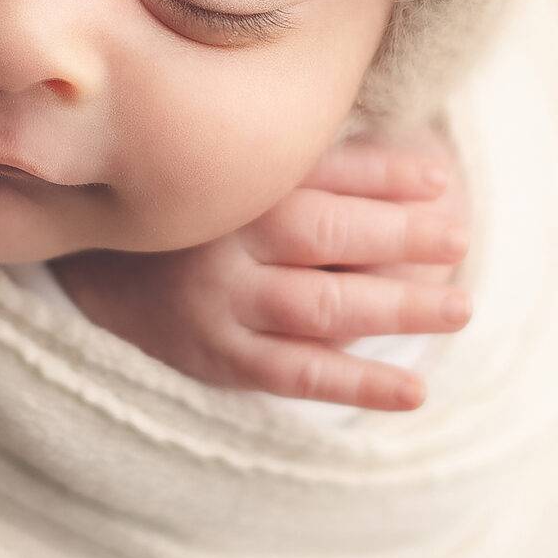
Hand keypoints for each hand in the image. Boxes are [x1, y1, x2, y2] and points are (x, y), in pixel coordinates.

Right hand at [51, 117, 471, 409]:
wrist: (98, 271)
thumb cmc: (201, 213)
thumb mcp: (248, 175)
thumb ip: (328, 167)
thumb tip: (433, 172)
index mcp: (238, 183)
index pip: (323, 173)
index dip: (385, 176)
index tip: (441, 181)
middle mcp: (229, 240)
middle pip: (327, 234)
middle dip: (400, 234)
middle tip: (459, 238)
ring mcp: (226, 303)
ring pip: (323, 305)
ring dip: (397, 307)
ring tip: (460, 307)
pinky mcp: (224, 359)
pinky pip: (299, 375)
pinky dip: (359, 383)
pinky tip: (414, 390)